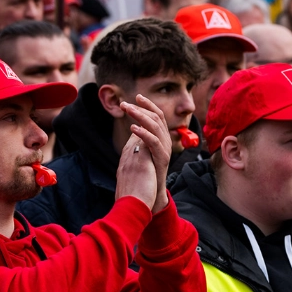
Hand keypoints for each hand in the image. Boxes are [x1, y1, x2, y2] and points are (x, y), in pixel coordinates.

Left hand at [115, 94, 173, 212]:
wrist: (151, 195)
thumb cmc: (145, 173)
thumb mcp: (141, 151)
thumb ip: (139, 139)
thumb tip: (133, 127)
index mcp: (161, 138)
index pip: (157, 116)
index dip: (148, 105)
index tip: (136, 97)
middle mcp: (166, 141)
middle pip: (156, 118)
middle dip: (141, 108)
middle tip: (125, 104)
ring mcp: (165, 150)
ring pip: (155, 127)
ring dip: (140, 116)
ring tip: (127, 110)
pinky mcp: (162, 159)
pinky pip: (154, 142)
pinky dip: (143, 133)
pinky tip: (133, 128)